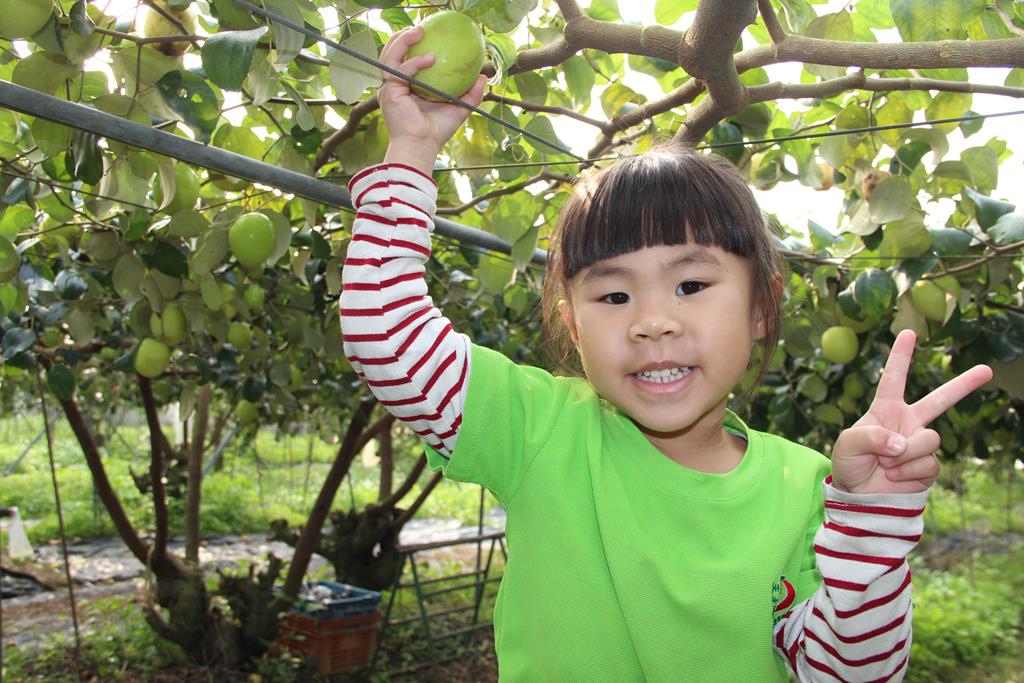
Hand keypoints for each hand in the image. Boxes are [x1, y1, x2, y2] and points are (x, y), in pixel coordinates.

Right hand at [378, 26, 486, 172]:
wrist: (421, 147)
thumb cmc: (436, 132)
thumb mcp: (458, 109)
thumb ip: (470, 94)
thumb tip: (483, 76)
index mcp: (406, 86)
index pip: (403, 59)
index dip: (410, 44)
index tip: (426, 33)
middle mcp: (394, 85)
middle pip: (391, 53)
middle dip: (402, 37)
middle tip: (421, 28)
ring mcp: (389, 88)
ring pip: (390, 56)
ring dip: (404, 41)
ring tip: (419, 31)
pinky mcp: (389, 93)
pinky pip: (400, 71)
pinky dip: (414, 63)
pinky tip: (430, 58)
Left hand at [830, 329, 992, 494]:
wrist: (860, 497)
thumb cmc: (850, 464)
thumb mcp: (848, 445)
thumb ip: (871, 437)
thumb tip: (902, 444)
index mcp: (885, 410)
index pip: (893, 378)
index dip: (901, 356)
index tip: (908, 333)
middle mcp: (907, 423)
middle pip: (940, 400)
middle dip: (964, 384)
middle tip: (987, 370)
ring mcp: (920, 444)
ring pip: (930, 440)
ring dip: (906, 454)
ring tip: (887, 464)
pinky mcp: (928, 466)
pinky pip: (929, 464)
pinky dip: (909, 472)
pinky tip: (895, 477)